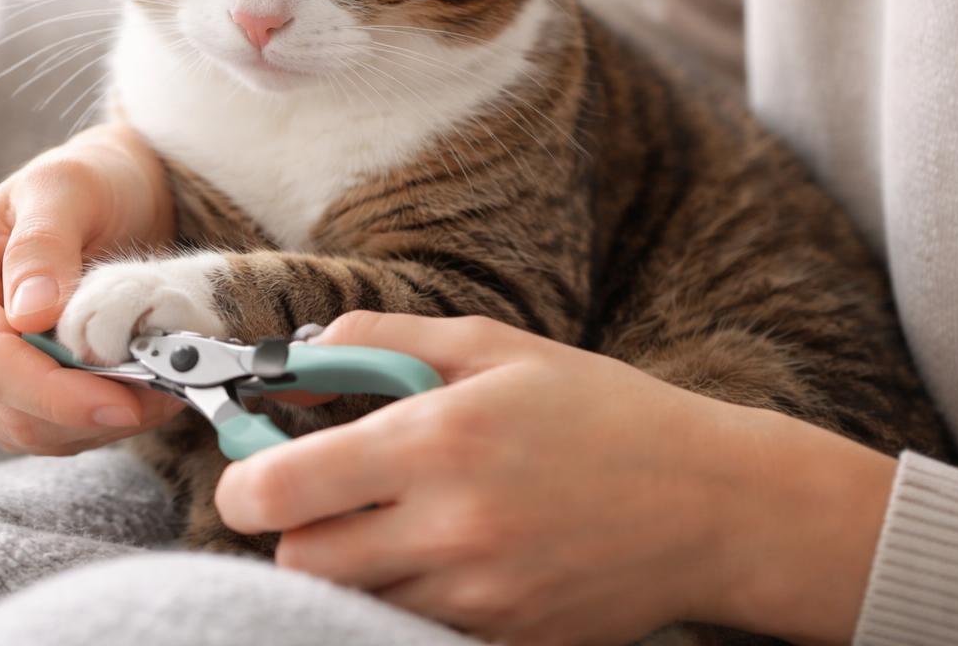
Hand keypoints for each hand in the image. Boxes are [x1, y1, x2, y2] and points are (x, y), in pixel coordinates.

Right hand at [0, 123, 183, 454]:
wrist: (110, 203)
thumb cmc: (84, 185)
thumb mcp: (66, 187)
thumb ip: (43, 244)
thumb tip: (28, 316)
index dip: (52, 390)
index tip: (123, 398)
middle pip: (0, 404)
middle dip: (85, 408)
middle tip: (166, 387)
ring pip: (23, 431)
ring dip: (96, 420)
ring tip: (161, 382)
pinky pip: (42, 435)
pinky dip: (93, 422)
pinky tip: (137, 390)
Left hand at [213, 312, 897, 645]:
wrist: (714, 505)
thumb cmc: (600, 411)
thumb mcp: (491, 347)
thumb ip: (379, 340)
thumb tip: (293, 357)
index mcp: (436, 442)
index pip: (280, 490)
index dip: (243, 480)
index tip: (252, 468)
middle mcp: (448, 530)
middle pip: (298, 560)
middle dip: (293, 527)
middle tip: (323, 495)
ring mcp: (477, 598)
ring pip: (349, 599)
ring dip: (348, 564)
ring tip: (393, 519)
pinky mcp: (505, 642)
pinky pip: (410, 626)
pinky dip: (403, 598)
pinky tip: (442, 557)